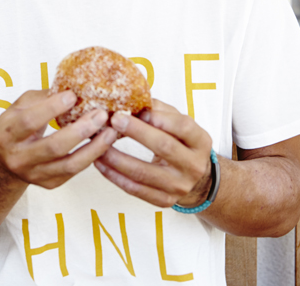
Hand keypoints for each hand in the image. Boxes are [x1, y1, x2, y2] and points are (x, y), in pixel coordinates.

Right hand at [0, 89, 117, 188]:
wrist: (5, 162)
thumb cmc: (17, 126)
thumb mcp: (20, 107)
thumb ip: (43, 97)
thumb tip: (74, 86)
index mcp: (7, 134)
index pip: (29, 122)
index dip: (52, 108)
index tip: (73, 95)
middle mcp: (18, 158)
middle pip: (53, 147)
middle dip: (80, 130)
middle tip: (101, 114)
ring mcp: (34, 174)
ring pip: (69, 164)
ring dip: (94, 148)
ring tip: (111, 132)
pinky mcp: (49, 183)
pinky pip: (75, 171)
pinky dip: (92, 157)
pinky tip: (104, 143)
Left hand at [94, 99, 212, 207]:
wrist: (194, 181)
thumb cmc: (180, 144)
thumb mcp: (178, 124)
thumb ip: (160, 110)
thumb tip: (133, 98)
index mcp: (201, 142)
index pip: (183, 127)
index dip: (161, 118)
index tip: (139, 109)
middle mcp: (193, 166)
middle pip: (164, 147)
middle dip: (137, 132)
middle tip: (114, 120)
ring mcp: (179, 186)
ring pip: (144, 172)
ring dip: (117, 157)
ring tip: (99, 144)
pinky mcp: (164, 201)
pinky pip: (135, 189)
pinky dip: (114, 176)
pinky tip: (100, 163)